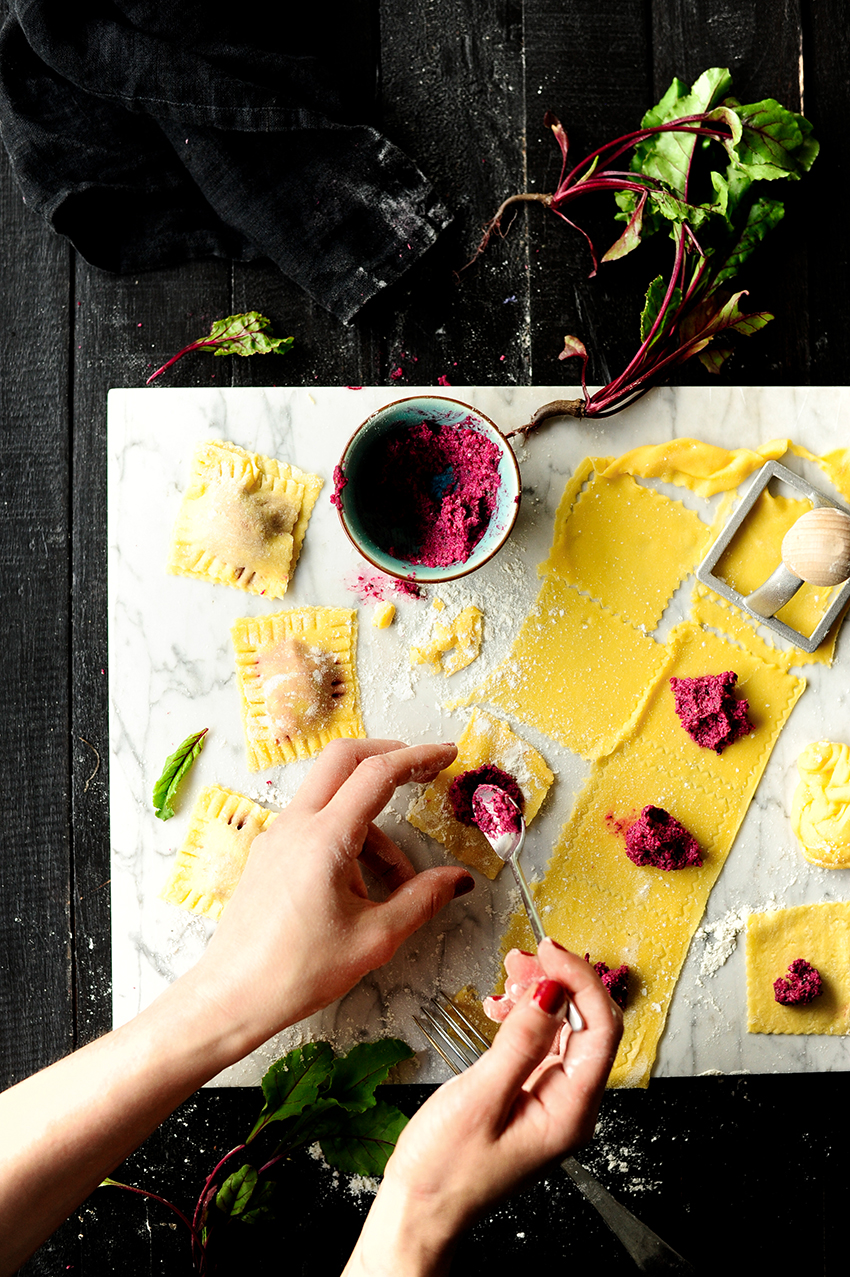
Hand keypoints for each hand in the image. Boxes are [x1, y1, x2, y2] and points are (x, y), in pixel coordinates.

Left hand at [185, 738, 473, 1058]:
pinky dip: (347, 838)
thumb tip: (458, 879)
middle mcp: (296, 825)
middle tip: (423, 773)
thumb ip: (422, 900)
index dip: (417, 757)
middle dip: (387, 757)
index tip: (447, 755)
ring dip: (372, 822)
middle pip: (343, 760)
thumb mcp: (375, 939)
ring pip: (332, 799)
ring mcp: (278, 836)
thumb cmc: (297, 972)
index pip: (376, 774)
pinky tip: (362, 888)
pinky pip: (315, 825)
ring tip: (397, 884)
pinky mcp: (270, 853)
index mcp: (324, 838)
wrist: (231, 997)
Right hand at [344, 940, 621, 1275]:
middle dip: (559, 982)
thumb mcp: (480, 1098)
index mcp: (570, 1112)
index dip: (581, 981)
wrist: (419, 1212)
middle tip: (522, 958)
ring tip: (507, 976)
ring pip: (562, 1030)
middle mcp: (570, 1105)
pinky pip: (541, 1044)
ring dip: (539, 995)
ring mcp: (551, 1101)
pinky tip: (499, 1009)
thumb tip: (552, 992)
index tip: (550, 952)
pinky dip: (523, 1018)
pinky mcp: (530, 1096)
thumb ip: (521, 1043)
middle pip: (586, 1025)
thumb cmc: (444, 1170)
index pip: (600, 1030)